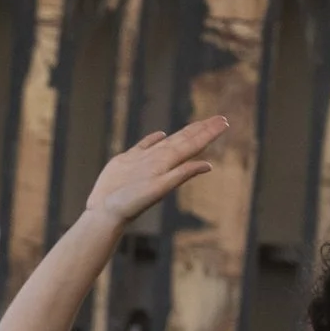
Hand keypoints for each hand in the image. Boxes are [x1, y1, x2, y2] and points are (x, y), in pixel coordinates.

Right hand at [83, 116, 228, 226]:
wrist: (105, 212)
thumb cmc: (130, 203)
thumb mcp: (159, 188)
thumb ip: (181, 174)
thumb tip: (208, 165)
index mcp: (167, 164)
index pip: (193, 144)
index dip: (208, 133)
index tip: (224, 122)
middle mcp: (159, 161)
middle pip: (185, 140)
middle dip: (203, 129)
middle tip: (221, 119)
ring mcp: (143, 160)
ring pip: (168, 141)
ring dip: (184, 132)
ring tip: (198, 124)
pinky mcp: (127, 160)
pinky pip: (144, 145)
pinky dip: (154, 139)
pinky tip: (161, 134)